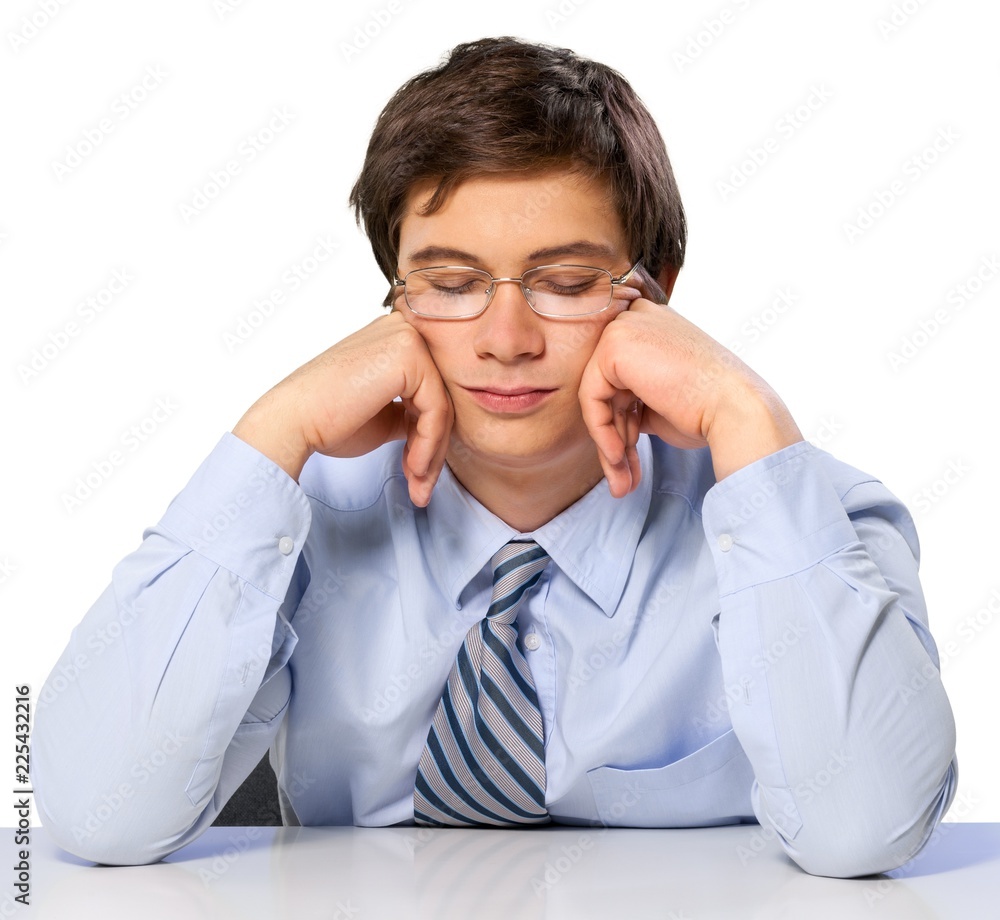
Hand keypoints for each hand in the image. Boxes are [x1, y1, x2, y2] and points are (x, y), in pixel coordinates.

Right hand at [232, 312, 452, 505]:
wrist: (293, 422)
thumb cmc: (327, 420)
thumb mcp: (383, 415)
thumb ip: (411, 412)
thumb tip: (437, 427)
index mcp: (394, 338)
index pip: (431, 390)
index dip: (429, 436)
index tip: (419, 470)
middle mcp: (403, 329)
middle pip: (441, 397)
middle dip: (434, 448)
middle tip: (423, 484)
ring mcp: (407, 338)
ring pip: (443, 406)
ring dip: (432, 452)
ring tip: (417, 482)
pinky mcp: (409, 355)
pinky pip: (437, 409)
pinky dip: (429, 444)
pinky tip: (413, 466)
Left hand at [578, 299, 801, 495]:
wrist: (736, 409)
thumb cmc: (709, 410)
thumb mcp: (662, 400)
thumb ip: (632, 398)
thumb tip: (607, 421)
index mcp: (654, 324)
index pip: (620, 376)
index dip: (624, 420)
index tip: (629, 456)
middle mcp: (639, 317)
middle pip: (607, 385)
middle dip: (615, 435)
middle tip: (623, 477)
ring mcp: (625, 326)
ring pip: (597, 395)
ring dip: (609, 442)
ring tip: (622, 481)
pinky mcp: (614, 345)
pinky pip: (592, 396)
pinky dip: (602, 431)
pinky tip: (618, 458)